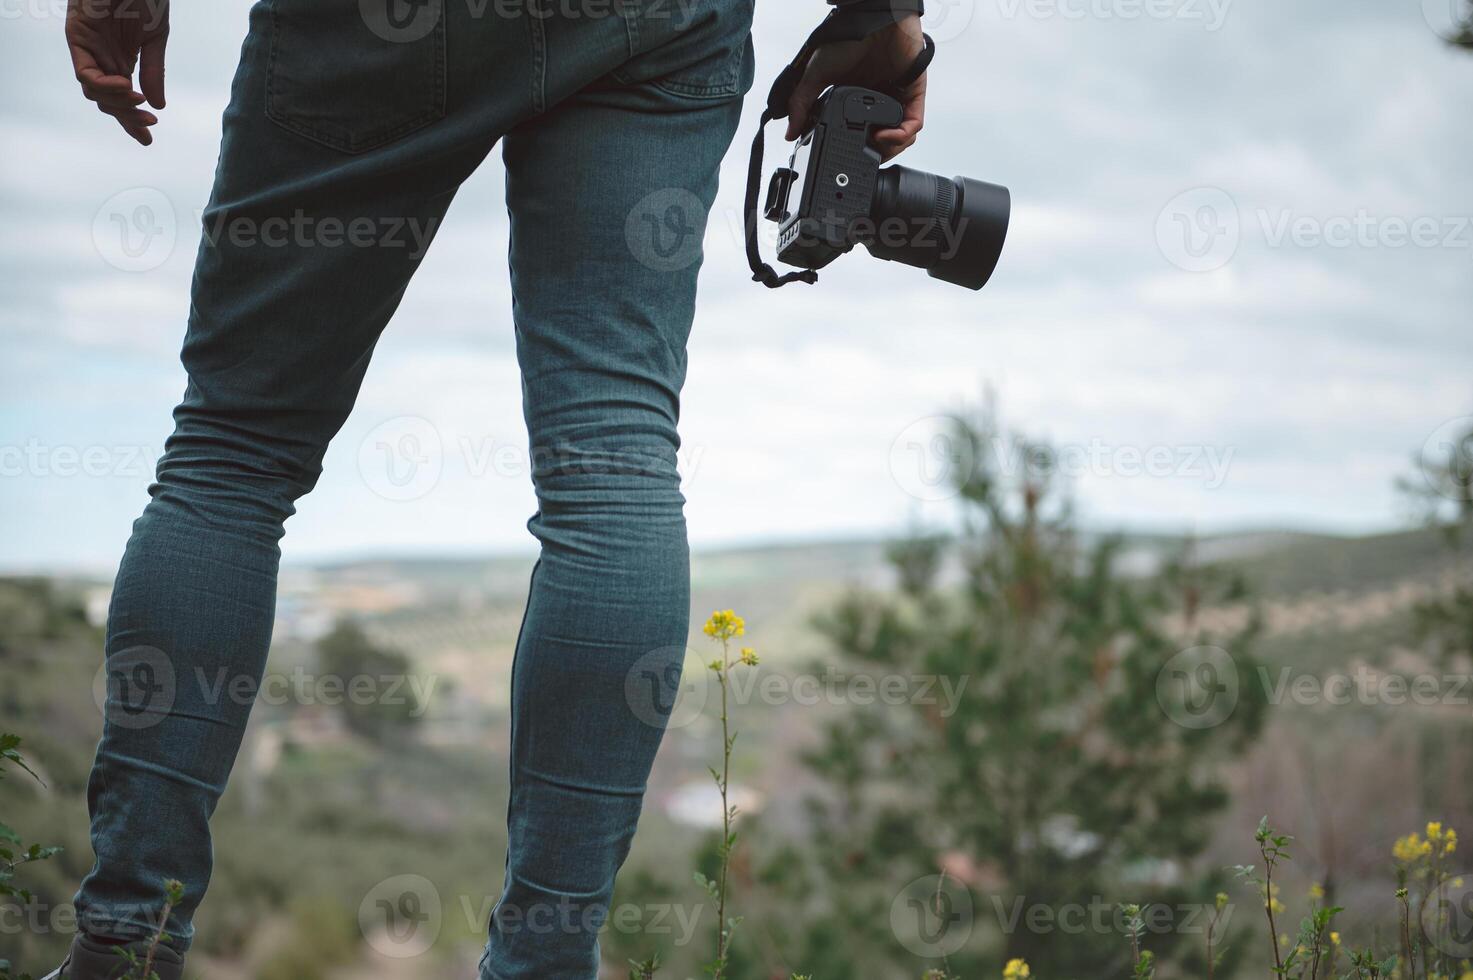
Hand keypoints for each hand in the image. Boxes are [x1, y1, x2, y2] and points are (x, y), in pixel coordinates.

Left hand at [66, 0, 169, 145]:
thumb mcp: (155, 39)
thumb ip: (154, 71)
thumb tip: (157, 105)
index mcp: (120, 60)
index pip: (121, 99)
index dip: (131, 120)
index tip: (147, 139)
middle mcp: (101, 58)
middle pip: (107, 100)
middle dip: (127, 117)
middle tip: (148, 125)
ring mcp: (88, 49)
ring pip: (94, 91)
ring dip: (116, 103)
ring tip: (138, 101)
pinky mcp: (77, 37)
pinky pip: (86, 74)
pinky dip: (104, 85)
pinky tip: (125, 86)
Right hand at [785, 14, 926, 161]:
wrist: (874, 20)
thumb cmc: (849, 38)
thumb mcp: (816, 74)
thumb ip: (802, 103)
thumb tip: (790, 132)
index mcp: (855, 100)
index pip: (858, 135)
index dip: (853, 149)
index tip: (842, 155)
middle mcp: (877, 102)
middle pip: (882, 143)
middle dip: (873, 155)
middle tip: (862, 156)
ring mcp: (896, 99)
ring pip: (900, 138)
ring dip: (889, 149)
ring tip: (874, 146)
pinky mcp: (913, 94)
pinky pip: (913, 124)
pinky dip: (901, 136)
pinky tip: (886, 135)